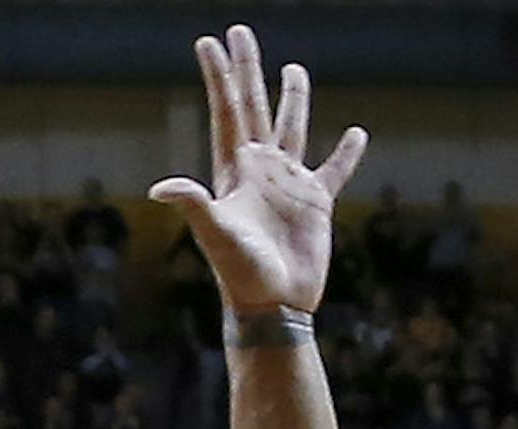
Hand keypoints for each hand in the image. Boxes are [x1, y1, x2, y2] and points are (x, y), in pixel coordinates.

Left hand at [151, 25, 366, 317]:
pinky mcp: (315, 204)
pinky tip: (356, 134)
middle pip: (253, 106)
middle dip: (247, 69)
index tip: (208, 42)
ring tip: (294, 69)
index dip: (217, 77)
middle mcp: (260, 170)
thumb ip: (193, 205)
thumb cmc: (240, 275)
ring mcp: (288, 184)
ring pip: (292, 128)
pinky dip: (346, 154)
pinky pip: (334, 171)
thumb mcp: (216, 236)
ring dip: (293, 98)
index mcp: (234, 171)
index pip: (226, 112)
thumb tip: (161, 188)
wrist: (274, 307)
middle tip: (240, 31)